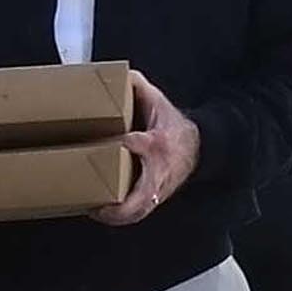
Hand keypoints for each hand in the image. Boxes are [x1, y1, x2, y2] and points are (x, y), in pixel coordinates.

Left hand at [93, 71, 200, 225]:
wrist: (199, 149)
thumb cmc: (173, 126)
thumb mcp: (159, 102)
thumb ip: (136, 87)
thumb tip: (114, 74)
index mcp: (158, 144)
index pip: (141, 145)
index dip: (125, 145)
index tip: (109, 143)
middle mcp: (158, 171)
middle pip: (141, 196)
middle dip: (119, 205)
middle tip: (96, 204)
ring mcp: (157, 188)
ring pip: (138, 211)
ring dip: (116, 216)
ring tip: (92, 211)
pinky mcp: (153, 198)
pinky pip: (137, 212)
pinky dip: (120, 216)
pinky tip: (99, 212)